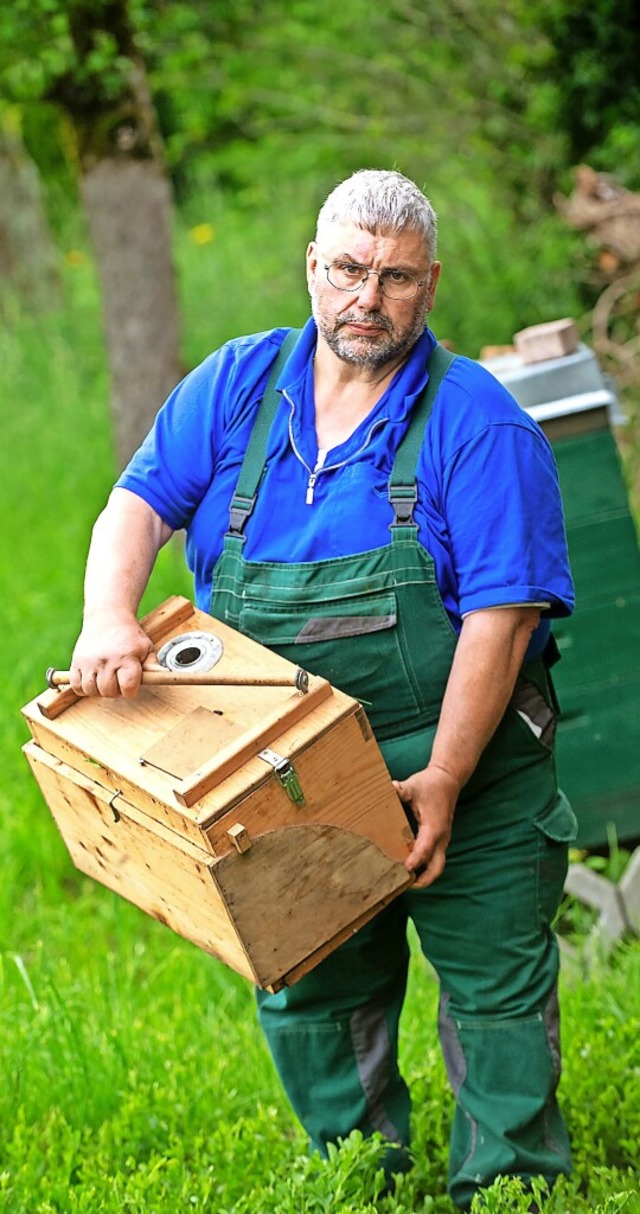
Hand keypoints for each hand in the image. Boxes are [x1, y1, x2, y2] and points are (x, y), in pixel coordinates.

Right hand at [69, 609, 153, 698]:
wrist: (108, 617)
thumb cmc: (129, 635)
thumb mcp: (146, 647)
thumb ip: (153, 665)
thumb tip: (163, 675)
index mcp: (127, 657)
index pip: (128, 687)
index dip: (130, 690)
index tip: (130, 685)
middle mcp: (107, 660)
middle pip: (109, 692)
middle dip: (116, 691)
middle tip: (118, 680)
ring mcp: (90, 661)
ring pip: (91, 691)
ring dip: (99, 690)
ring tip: (105, 680)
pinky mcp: (76, 661)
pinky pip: (76, 685)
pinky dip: (83, 688)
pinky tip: (92, 680)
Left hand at [393, 765, 459, 887]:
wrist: (448, 781)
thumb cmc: (430, 784)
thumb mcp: (413, 786)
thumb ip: (401, 790)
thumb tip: (391, 788)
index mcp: (434, 827)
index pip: (425, 850)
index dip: (414, 861)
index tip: (404, 870)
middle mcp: (441, 838)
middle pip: (436, 868)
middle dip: (423, 880)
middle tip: (403, 885)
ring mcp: (442, 841)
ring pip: (437, 866)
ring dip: (423, 876)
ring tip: (403, 882)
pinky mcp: (440, 840)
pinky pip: (435, 859)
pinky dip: (425, 868)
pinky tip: (409, 868)